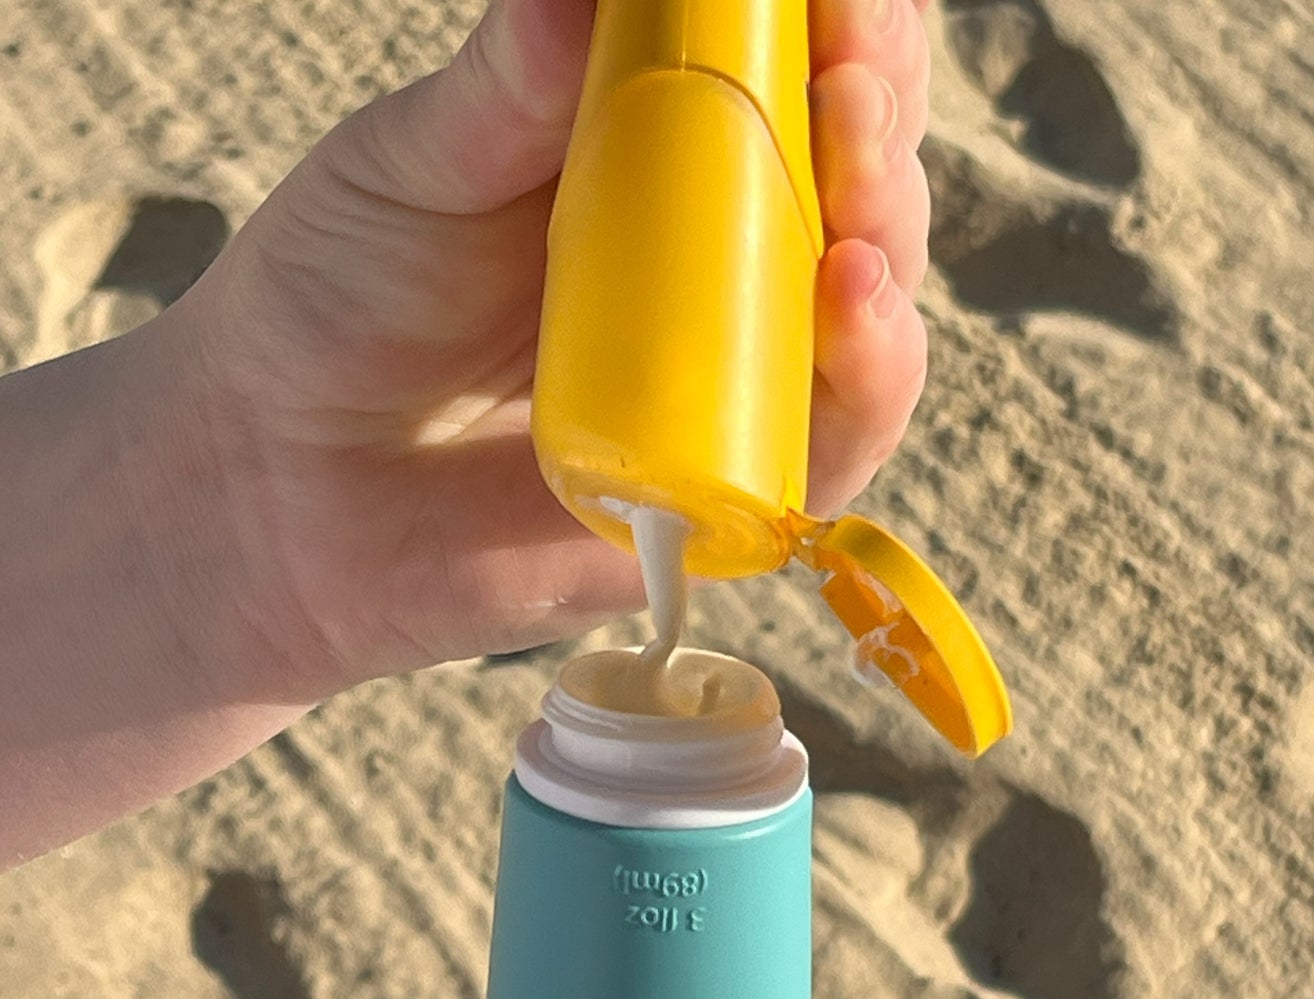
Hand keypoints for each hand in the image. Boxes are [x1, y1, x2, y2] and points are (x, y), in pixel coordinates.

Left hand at [173, 0, 935, 697]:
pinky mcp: (732, 495)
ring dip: (889, 220)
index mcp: (654, 157)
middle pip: (853, 172)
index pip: (784, 71)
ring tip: (854, 151)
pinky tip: (856, 297)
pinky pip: (836, 435)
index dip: (829, 21)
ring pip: (867, 297)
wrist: (284, 487)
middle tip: (848, 55)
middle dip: (873, 99)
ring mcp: (733, 380)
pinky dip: (872, 369)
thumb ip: (511, 81)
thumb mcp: (415, 166)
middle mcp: (717, 264)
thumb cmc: (340, 307)